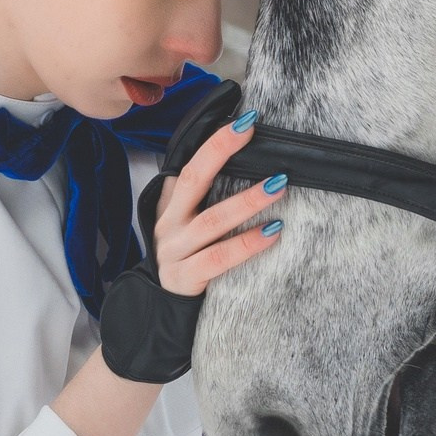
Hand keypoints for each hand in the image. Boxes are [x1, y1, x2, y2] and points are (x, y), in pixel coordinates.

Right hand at [97, 107, 286, 383]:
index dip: (215, 142)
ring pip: (212, 220)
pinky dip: (248, 244)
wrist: (156, 316)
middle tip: (252, 130)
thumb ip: (201, 197)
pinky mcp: (188, 279)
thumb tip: (238, 160)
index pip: (191, 165)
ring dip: (247, 201)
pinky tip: (273, 232)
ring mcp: (176, 253)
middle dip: (221, 151)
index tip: (244, 120)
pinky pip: (220, 258)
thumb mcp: (184, 226)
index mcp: (171, 207)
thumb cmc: (184, 262)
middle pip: (194, 180)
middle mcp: (170, 225)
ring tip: (279, 186)